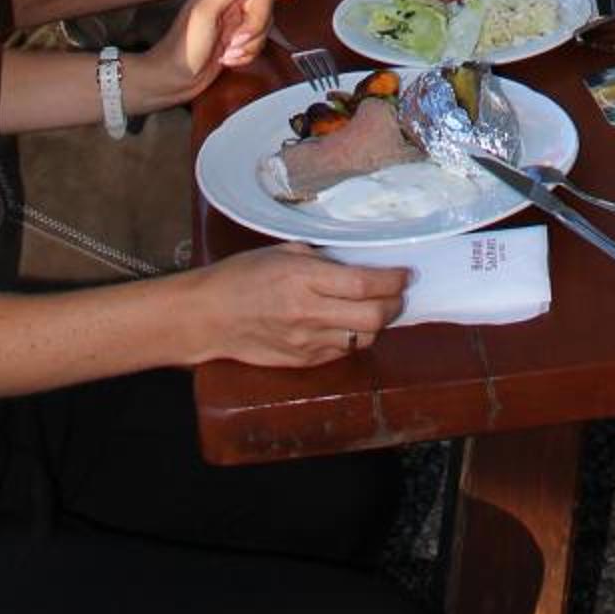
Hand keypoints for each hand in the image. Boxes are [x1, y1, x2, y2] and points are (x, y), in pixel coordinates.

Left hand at [130, 0, 290, 111]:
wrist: (174, 81)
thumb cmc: (183, 48)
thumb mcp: (205, 12)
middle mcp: (228, 0)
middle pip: (264, 1)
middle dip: (256, 25)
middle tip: (238, 39)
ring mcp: (234, 20)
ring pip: (264, 23)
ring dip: (250, 43)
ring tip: (229, 52)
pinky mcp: (237, 39)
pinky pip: (258, 41)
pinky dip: (248, 53)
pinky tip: (229, 59)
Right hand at [185, 246, 409, 369]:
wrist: (209, 316)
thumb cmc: (242, 276)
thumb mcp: (284, 252)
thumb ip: (322, 259)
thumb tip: (357, 262)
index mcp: (304, 279)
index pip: (363, 283)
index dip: (393, 280)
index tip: (406, 273)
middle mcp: (308, 313)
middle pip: (372, 317)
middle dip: (395, 304)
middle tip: (399, 292)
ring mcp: (306, 342)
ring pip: (362, 339)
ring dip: (377, 323)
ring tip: (377, 307)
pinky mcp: (302, 361)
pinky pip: (342, 352)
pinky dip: (354, 338)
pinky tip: (349, 324)